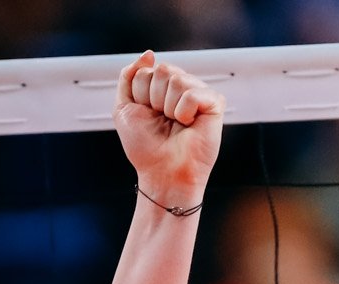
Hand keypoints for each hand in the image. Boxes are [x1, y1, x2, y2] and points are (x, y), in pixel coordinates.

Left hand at [114, 51, 222, 211]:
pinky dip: (184, 111)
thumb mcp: (124, 108)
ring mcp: (198, 94)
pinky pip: (193, 93)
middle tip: (163, 121)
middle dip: (154, 99)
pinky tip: (188, 124)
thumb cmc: (146, 148)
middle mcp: (181, 88)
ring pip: (176, 79)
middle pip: (162, 71)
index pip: (146, 71)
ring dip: (169, 108)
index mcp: (161, 87)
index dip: (141, 96)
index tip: (148, 115)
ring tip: (176, 124)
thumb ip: (129, 77)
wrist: (162, 174)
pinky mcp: (214, 104)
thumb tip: (149, 54)